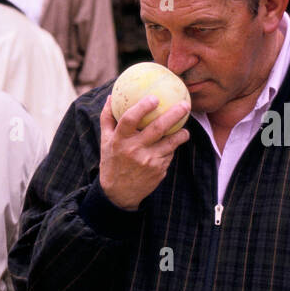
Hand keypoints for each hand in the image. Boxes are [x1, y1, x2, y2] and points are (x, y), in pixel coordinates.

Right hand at [98, 94, 189, 210]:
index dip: (142, 107)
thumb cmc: (112, 162)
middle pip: (158, 128)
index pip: (130, 120)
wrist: (118, 193)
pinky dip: (171, 149)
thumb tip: (110, 97)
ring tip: (185, 128)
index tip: (154, 98)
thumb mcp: (105, 141)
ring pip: (171, 142)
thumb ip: (108, 118)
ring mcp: (148, 161)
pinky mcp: (158, 171)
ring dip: (181, 134)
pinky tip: (173, 146)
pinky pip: (169, 155)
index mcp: (119, 141)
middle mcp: (134, 150)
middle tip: (184, 105)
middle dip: (174, 114)